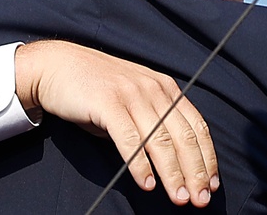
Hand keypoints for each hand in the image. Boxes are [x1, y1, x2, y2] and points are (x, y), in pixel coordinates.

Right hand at [14, 41, 216, 207]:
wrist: (56, 66)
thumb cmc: (94, 89)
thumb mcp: (132, 100)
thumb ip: (152, 123)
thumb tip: (173, 163)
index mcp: (164, 88)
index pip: (196, 126)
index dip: (207, 158)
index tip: (210, 185)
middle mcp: (153, 88)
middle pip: (183, 136)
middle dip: (195, 172)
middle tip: (199, 200)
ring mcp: (130, 94)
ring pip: (160, 140)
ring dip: (172, 173)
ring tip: (179, 197)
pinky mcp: (108, 102)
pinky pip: (130, 138)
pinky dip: (140, 164)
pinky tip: (146, 183)